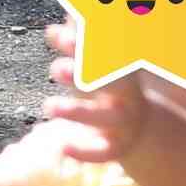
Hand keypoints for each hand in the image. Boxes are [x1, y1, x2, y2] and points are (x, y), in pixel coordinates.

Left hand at [45, 21, 158, 164]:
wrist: (138, 127)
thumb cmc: (108, 90)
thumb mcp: (95, 69)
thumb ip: (75, 49)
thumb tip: (52, 32)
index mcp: (122, 71)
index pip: (103, 55)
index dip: (82, 47)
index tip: (60, 38)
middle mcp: (126, 96)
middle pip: (111, 83)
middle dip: (84, 76)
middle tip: (57, 69)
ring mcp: (122, 123)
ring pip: (103, 118)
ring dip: (76, 112)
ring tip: (48, 106)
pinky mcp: (116, 148)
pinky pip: (103, 153)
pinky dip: (85, 152)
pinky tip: (64, 148)